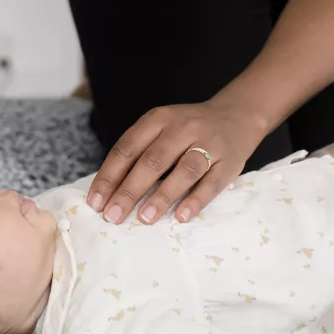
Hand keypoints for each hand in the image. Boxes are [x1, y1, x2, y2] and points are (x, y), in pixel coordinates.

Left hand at [87, 99, 264, 224]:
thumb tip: (108, 191)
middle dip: (129, 191)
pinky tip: (180, 216)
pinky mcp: (230, 162)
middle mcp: (182, 128)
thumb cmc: (188, 130)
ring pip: (183, 171)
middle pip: (152, 161)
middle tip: (113, 216)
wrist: (237, 114)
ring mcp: (209, 144)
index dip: (109, 175)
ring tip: (144, 218)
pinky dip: (195, 200)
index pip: (127, 147)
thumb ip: (138, 152)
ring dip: (162, 196)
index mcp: (158, 119)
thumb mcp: (160, 128)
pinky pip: (212, 183)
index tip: (96, 202)